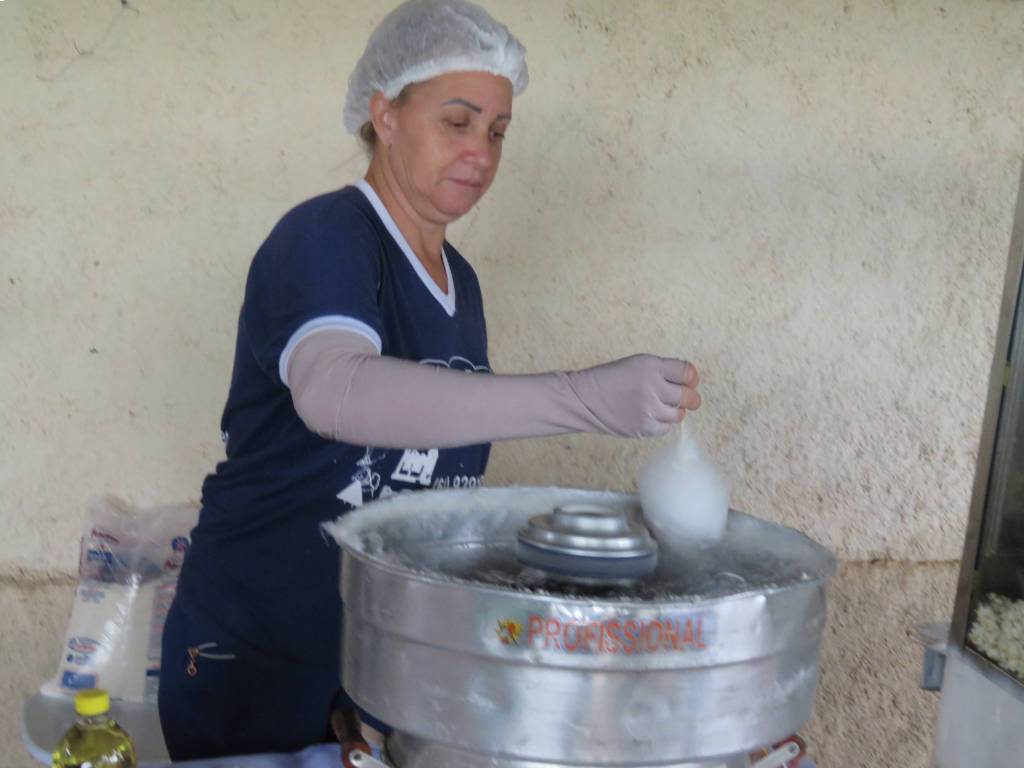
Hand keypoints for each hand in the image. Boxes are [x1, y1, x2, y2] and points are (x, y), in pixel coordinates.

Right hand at [566, 354, 700, 437]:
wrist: (585, 399)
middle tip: (688, 399)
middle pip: (688, 396)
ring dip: (675, 411)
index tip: (688, 381)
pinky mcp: (644, 427)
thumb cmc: (610, 379)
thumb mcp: (636, 364)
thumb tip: (689, 384)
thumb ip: (662, 371)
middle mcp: (652, 386)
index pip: (687, 373)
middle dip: (690, 398)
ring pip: (679, 414)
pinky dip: (662, 423)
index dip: (691, 378)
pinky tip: (651, 416)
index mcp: (651, 366)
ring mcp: (649, 409)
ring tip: (661, 407)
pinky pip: (666, 428)